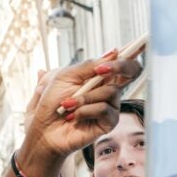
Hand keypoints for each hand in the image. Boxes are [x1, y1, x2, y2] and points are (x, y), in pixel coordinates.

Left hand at [22, 54, 141, 163]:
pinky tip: (74, 116)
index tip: (126, 47)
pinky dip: (85, 110)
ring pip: (111, 91)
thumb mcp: (65, 76)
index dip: (132, 51)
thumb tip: (113, 52)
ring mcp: (110, 105)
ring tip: (67, 105)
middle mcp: (108, 88)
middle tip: (101, 70)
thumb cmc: (50, 103)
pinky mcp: (108, 122)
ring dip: (84, 97)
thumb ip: (88, 65)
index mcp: (99, 75)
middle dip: (120, 66)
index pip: (123, 60)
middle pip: (132, 71)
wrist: (43, 130)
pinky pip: (104, 109)